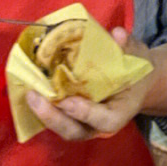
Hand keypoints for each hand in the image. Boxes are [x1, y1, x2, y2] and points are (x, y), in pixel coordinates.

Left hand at [24, 30, 166, 141]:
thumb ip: (128, 47)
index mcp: (120, 113)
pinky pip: (57, 118)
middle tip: (34, 97)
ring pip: (63, 128)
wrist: (136, 83)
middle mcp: (100, 125)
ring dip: (43, 114)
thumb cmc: (136, 70)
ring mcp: (86, 125)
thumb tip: (117, 34)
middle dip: (54, 118)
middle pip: (75, 131)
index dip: (85, 113)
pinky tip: (31, 91)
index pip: (105, 121)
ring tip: (29, 94)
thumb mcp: (137, 56)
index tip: (67, 101)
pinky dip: (43, 108)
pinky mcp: (74, 119)